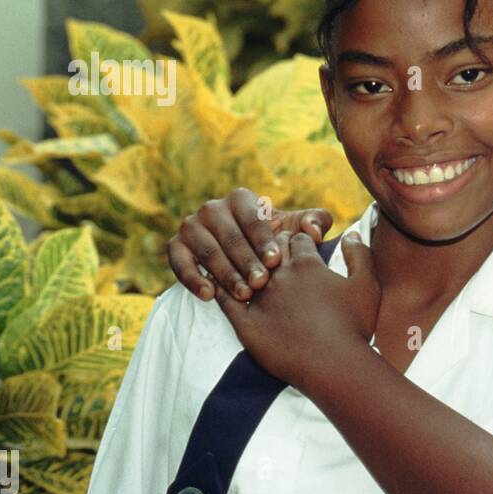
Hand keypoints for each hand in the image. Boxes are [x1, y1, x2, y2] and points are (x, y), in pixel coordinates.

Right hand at [166, 187, 332, 301]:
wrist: (246, 257)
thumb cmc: (276, 241)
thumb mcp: (297, 231)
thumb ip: (315, 223)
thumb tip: (313, 230)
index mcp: (241, 198)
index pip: (252, 218)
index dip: (264, 240)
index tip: (276, 261)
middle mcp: (212, 208)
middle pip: (230, 236)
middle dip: (246, 261)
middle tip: (261, 283)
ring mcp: (192, 226)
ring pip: (207, 251)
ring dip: (225, 274)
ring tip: (243, 295)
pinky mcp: (177, 246)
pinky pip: (179, 262)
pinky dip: (192, 278)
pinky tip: (209, 295)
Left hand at [214, 231, 381, 388]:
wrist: (334, 366)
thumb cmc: (354, 327)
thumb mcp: (367, 286)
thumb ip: (360, 255)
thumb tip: (351, 234)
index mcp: (308, 264)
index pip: (297, 238)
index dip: (299, 240)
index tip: (299, 246)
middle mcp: (280, 276)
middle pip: (269, 249)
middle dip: (271, 247)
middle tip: (271, 251)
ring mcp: (260, 299)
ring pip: (244, 269)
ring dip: (245, 264)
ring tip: (243, 263)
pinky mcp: (246, 323)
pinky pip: (225, 300)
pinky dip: (220, 289)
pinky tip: (216, 284)